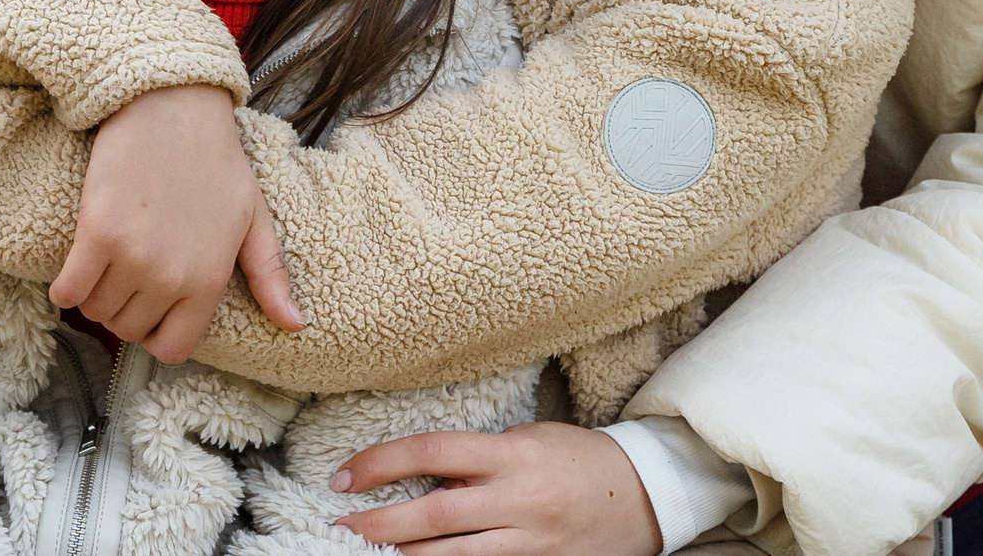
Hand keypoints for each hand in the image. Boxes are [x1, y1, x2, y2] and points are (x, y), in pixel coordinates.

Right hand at [49, 85, 306, 359]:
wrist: (174, 108)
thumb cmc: (217, 162)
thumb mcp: (254, 219)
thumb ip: (270, 276)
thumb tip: (296, 326)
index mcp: (210, 279)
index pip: (173, 349)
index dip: (158, 335)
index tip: (153, 309)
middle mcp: (171, 277)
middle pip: (128, 330)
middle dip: (126, 310)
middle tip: (131, 274)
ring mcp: (132, 257)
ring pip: (96, 312)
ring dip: (97, 296)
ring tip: (110, 262)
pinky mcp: (96, 233)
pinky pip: (68, 292)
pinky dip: (67, 288)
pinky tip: (79, 265)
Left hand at [330, 423, 660, 555]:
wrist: (646, 495)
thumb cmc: (579, 459)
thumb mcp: (529, 439)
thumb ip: (478, 458)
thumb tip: (421, 477)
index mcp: (515, 455)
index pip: (434, 452)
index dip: (382, 463)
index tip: (345, 476)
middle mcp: (520, 501)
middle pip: (432, 516)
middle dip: (376, 526)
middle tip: (337, 528)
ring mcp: (530, 544)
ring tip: (363, 554)